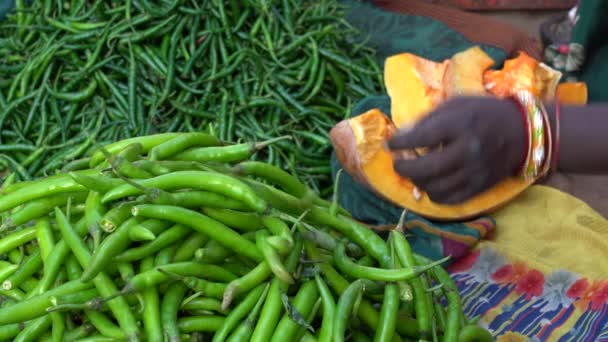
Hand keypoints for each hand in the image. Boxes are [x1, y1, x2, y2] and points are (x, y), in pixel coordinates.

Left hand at [386, 96, 525, 203]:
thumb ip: (428, 118)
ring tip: (415, 173)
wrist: (522, 131)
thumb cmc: (483, 113)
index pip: (421, 138)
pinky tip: (431, 184)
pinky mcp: (480, 187)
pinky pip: (449, 200)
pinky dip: (434, 194)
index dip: (400, 143)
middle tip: (398, 164)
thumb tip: (401, 135)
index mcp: (460, 125)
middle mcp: (467, 150)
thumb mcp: (456, 104)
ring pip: (434, 188)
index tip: (390, 144)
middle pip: (425, 169)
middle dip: (404, 169)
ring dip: (417, 182)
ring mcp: (474, 172)